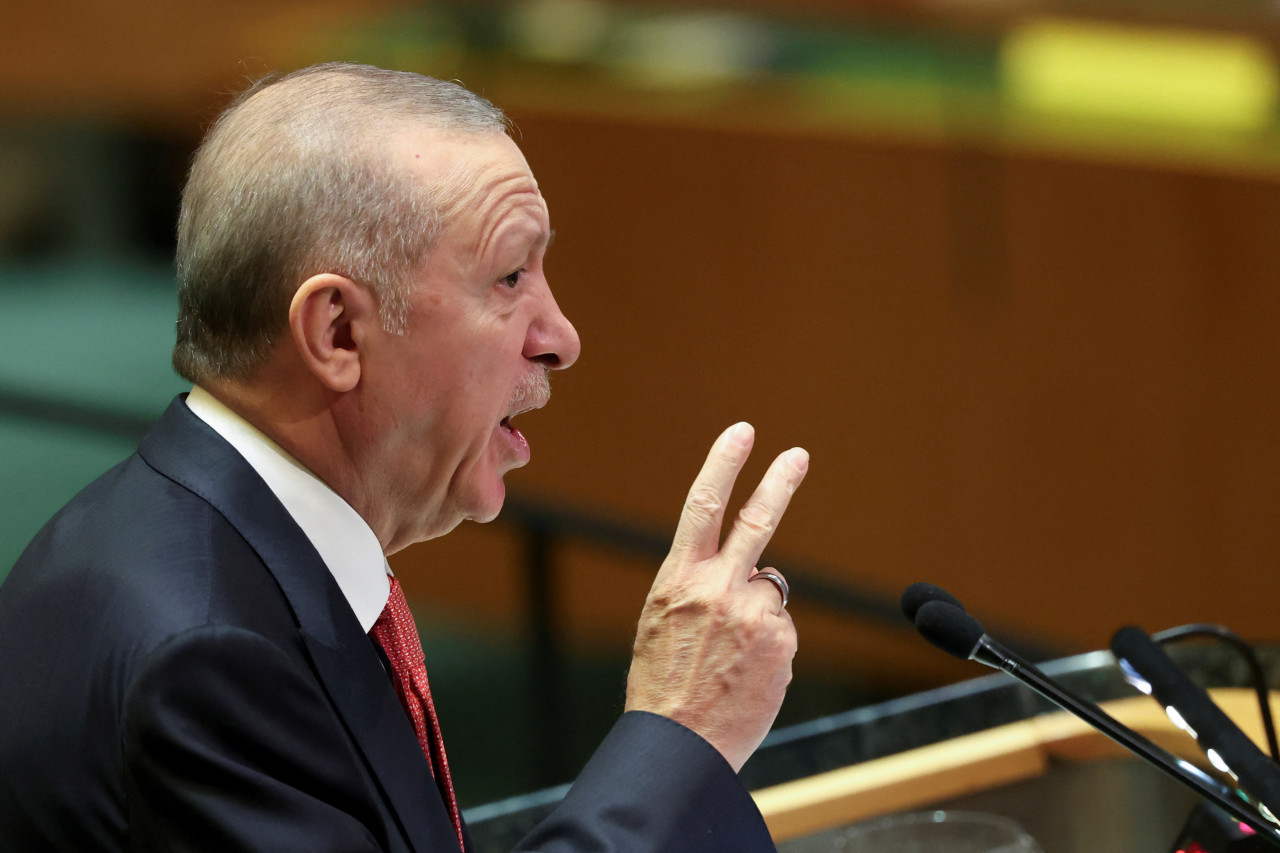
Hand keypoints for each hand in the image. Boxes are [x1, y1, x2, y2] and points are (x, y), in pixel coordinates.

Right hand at [624, 422, 807, 771]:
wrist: (678, 744)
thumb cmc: (663, 685)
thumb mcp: (663, 621)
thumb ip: (699, 587)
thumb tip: (747, 574)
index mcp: (678, 578)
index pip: (703, 504)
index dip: (724, 463)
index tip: (742, 432)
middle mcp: (718, 588)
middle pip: (756, 522)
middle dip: (778, 483)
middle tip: (797, 455)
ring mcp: (753, 615)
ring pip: (770, 595)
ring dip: (759, 617)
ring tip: (730, 657)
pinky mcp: (781, 643)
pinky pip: (782, 631)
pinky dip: (770, 648)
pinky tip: (746, 674)